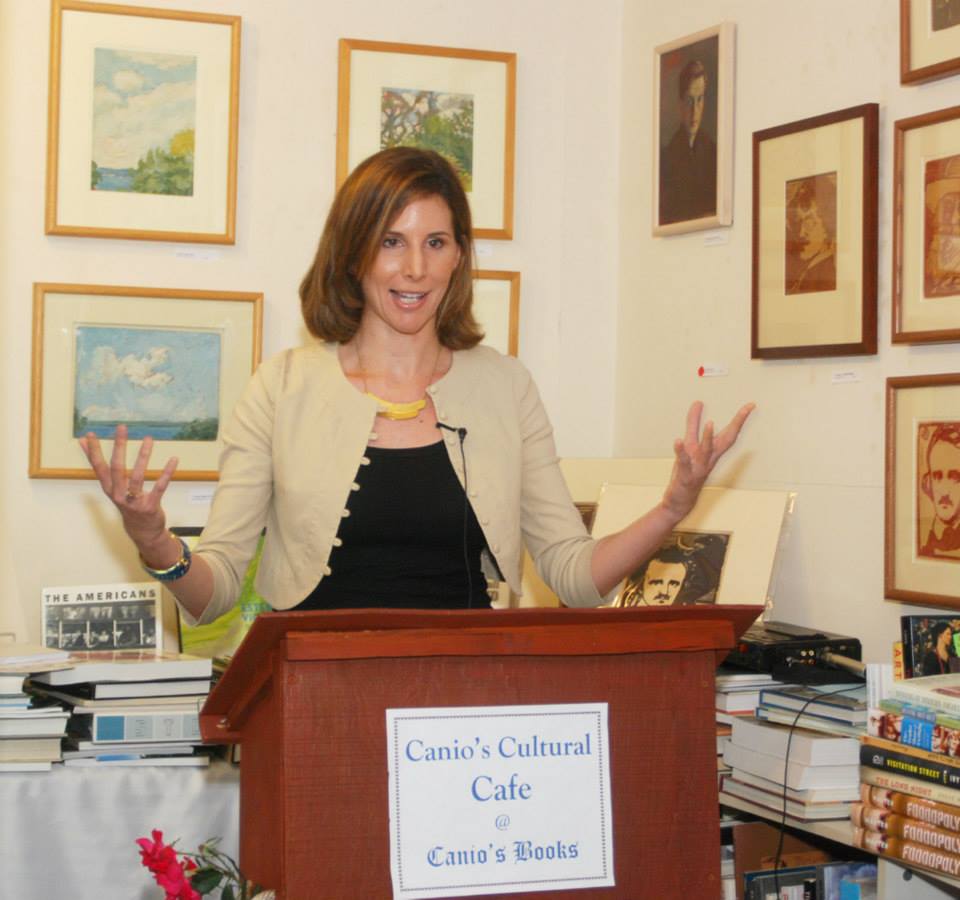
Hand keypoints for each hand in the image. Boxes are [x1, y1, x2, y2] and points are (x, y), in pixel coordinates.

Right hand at [78, 425, 178, 557]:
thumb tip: (83, 443)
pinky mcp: (150, 505)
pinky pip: (160, 487)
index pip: (98, 467)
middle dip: (118, 446)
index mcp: (109, 488)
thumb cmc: (127, 503)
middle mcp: (118, 494)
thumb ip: (102, 468)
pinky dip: (167, 473)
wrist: (142, 531)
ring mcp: (134, 501)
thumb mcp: (112, 487)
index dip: (93, 452)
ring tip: (149, 439)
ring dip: (144, 456)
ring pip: (137, 476)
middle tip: (121, 427)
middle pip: (116, 468)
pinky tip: (173, 459)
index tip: (90, 435)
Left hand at [660, 401, 754, 521]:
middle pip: (725, 440)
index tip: (750, 405)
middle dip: (736, 424)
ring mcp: (698, 468)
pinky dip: (681, 451)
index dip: (740, 419)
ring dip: (709, 438)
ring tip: (711, 422)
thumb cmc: (687, 471)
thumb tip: (698, 403)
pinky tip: (678, 440)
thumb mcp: (690, 444)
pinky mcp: (685, 475)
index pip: (729, 433)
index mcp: (712, 452)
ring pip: (706, 452)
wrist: (680, 500)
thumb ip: (692, 423)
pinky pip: (684, 462)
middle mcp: (709, 459)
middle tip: (745, 410)